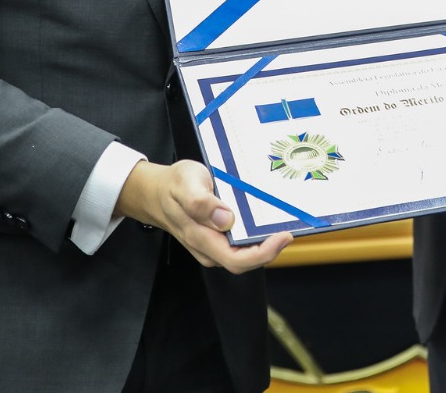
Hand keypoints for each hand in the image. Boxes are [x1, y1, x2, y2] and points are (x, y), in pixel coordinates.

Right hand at [114, 160, 290, 272]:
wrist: (156, 192)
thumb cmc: (172, 186)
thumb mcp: (185, 184)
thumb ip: (201, 202)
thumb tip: (225, 219)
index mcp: (201, 238)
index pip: (236, 259)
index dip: (263, 253)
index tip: (283, 235)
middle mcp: (209, 248)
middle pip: (245, 261)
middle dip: (270, 250)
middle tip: (290, 228)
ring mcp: (213, 245)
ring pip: (244, 254)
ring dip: (265, 243)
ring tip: (282, 223)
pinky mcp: (216, 238)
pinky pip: (239, 243)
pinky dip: (255, 236)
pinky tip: (265, 221)